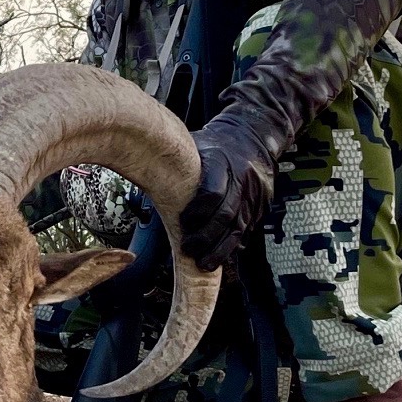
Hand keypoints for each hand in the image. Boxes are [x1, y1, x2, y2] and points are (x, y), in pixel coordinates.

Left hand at [179, 115, 276, 270]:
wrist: (251, 138)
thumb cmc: (214, 145)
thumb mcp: (194, 146)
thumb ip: (175, 164)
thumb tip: (141, 174)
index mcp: (222, 161)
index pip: (212, 192)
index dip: (197, 212)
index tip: (182, 222)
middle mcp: (241, 179)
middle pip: (226, 215)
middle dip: (206, 237)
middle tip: (188, 249)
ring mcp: (253, 195)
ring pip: (238, 228)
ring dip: (220, 249)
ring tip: (203, 264)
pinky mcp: (260, 207)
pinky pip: (246, 231)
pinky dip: (231, 246)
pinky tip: (218, 256)